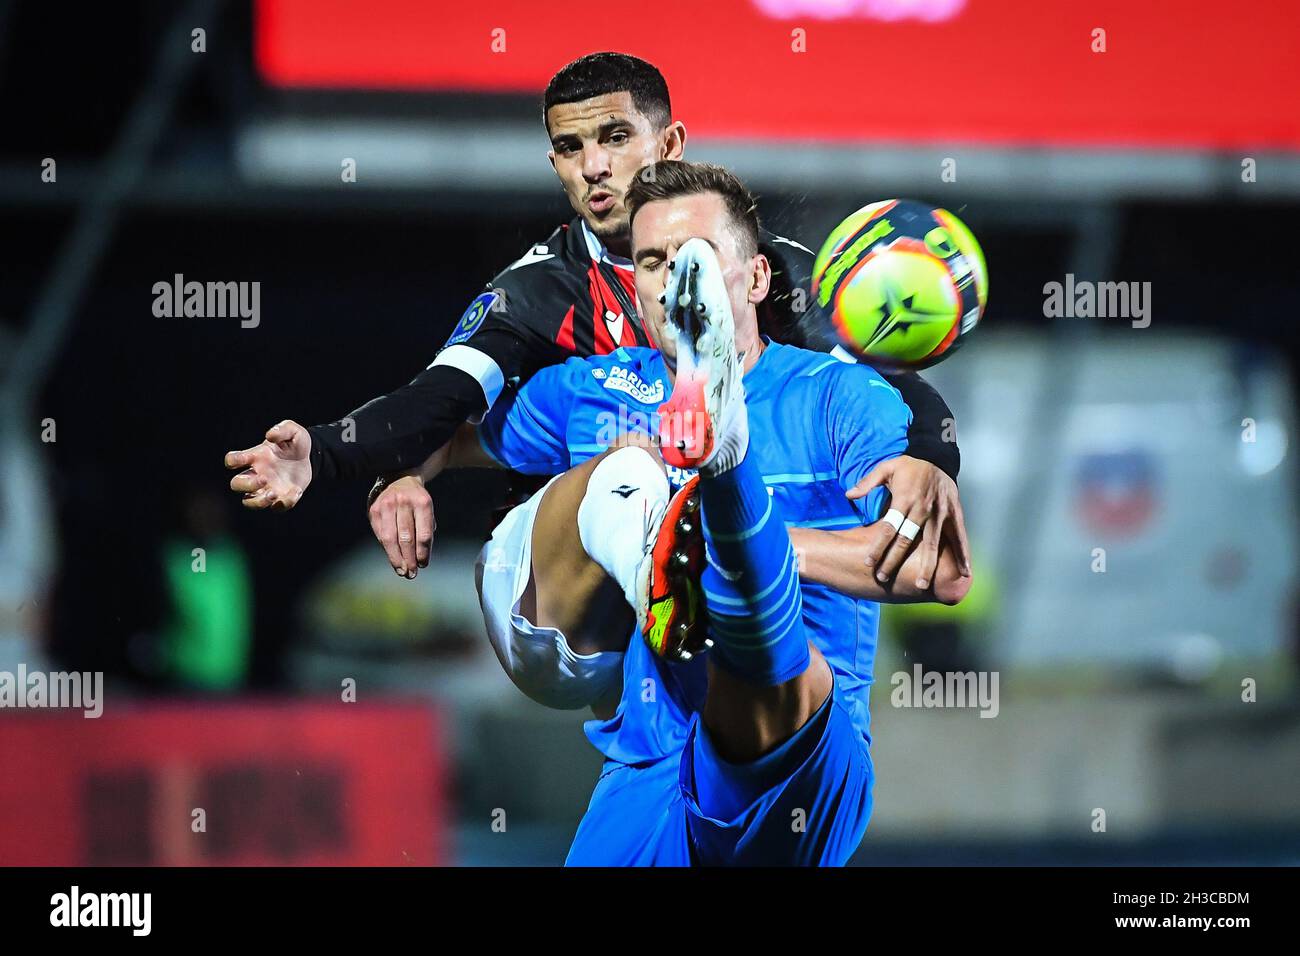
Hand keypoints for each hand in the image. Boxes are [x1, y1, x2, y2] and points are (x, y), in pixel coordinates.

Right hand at [224, 420, 312, 509]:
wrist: (311, 457)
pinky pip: (276, 508)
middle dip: (247, 485)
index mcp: (255, 457)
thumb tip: (270, 435)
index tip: (245, 459)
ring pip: (249, 502)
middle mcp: (257, 474)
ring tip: (273, 493)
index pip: (232, 459)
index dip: (233, 460)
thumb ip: (282, 429)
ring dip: (258, 501)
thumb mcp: (293, 431)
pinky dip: (285, 502)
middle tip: (264, 479)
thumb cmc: (295, 443)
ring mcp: (267, 488)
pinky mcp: (280, 498)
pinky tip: (297, 490)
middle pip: (236, 484)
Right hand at [368, 474, 434, 577]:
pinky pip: (380, 534)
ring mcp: (387, 505)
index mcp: (422, 502)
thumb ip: (426, 531)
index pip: (423, 534)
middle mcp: (404, 502)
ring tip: (402, 570)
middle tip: (412, 573)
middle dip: (409, 559)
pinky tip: (392, 557)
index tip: (423, 565)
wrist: (399, 478)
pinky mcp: (374, 509)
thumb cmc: (416, 501)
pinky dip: (386, 548)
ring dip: (396, 558)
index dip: (423, 552)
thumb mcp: (427, 510)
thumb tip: (421, 558)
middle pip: (406, 538)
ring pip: (390, 538)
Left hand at [846, 456, 971, 588]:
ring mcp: (940, 512)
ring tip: (922, 585)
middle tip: (884, 578)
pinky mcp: (954, 514)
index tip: (868, 562)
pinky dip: (963, 554)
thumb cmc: (908, 466)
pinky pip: (959, 536)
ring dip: (927, 565)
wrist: (937, 457)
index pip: (889, 527)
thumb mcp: (885, 467)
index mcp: (904, 499)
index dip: (878, 546)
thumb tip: (848, 495)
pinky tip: (964, 572)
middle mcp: (922, 508)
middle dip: (894, 560)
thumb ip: (867, 482)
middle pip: (907, 539)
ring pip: (933, 543)